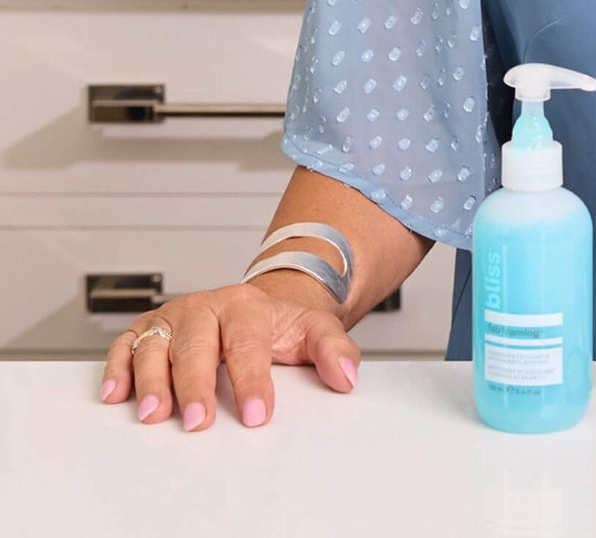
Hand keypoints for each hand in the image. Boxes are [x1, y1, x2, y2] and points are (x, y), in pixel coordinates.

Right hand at [98, 277, 361, 431]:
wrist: (258, 305)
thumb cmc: (280, 325)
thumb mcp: (315, 330)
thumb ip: (335, 351)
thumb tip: (347, 377)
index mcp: (247, 305)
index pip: (248, 344)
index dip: (252, 381)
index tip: (256, 414)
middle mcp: (206, 307)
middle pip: (196, 344)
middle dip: (197, 385)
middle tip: (198, 422)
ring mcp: (174, 317)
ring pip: (156, 344)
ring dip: (153, 380)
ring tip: (155, 415)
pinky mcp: (148, 328)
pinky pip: (126, 343)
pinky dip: (117, 366)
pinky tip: (118, 394)